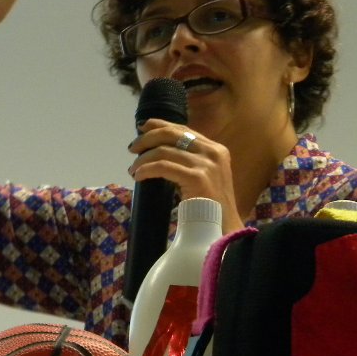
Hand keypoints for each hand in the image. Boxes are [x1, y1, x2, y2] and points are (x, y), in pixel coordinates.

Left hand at [128, 119, 243, 232]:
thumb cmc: (211, 208)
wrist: (224, 230)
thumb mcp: (205, 176)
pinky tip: (138, 176)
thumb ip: (190, 161)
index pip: (184, 129)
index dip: (160, 125)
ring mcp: (206, 165)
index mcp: (216, 149)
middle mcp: (213, 152)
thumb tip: (160, 150)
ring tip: (133, 169)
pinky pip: (163, 167)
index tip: (143, 128)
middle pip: (172, 134)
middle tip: (132, 149)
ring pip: (164, 151)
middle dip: (148, 138)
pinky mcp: (198, 178)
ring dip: (143, 159)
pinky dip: (146, 169)